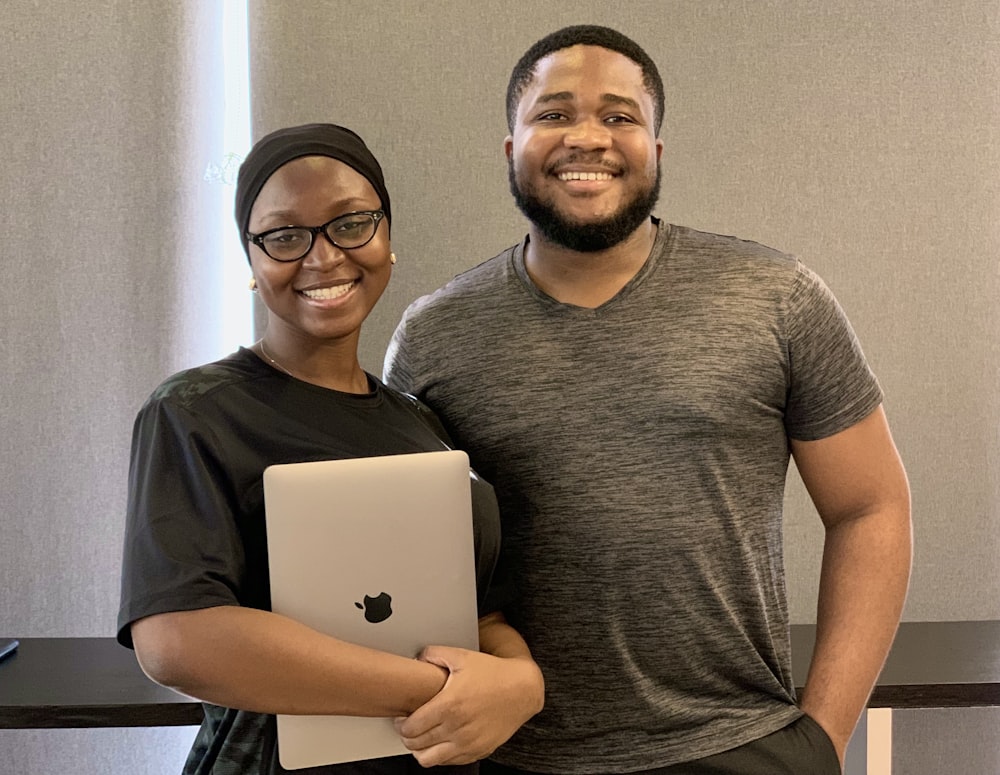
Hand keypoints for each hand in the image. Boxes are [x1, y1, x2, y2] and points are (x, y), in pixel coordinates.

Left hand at [394, 645, 543, 766]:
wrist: (522, 689)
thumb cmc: (493, 673)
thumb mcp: (462, 656)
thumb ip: (434, 654)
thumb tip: (417, 657)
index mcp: (449, 705)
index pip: (411, 727)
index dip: (401, 724)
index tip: (401, 718)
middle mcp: (457, 728)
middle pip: (416, 744)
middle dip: (407, 736)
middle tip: (408, 726)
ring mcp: (468, 743)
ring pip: (429, 760)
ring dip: (420, 750)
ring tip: (422, 738)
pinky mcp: (478, 751)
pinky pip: (449, 762)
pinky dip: (439, 755)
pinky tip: (440, 742)